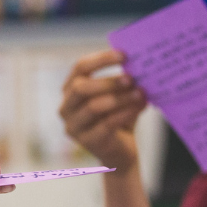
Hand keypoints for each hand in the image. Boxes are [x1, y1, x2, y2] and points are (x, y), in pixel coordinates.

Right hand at [59, 50, 148, 167]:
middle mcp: (66, 107)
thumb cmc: (119, 118)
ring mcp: (73, 126)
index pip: (79, 67)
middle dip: (108, 81)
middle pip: (81, 87)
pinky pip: (106, 124)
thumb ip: (123, 81)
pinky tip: (140, 107)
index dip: (101, 59)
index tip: (124, 55)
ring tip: (140, 93)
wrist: (121, 152)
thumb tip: (138, 63)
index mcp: (70, 89)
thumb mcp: (118, 96)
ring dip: (120, 98)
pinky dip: (124, 114)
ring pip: (93, 106)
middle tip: (131, 78)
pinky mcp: (86, 141)